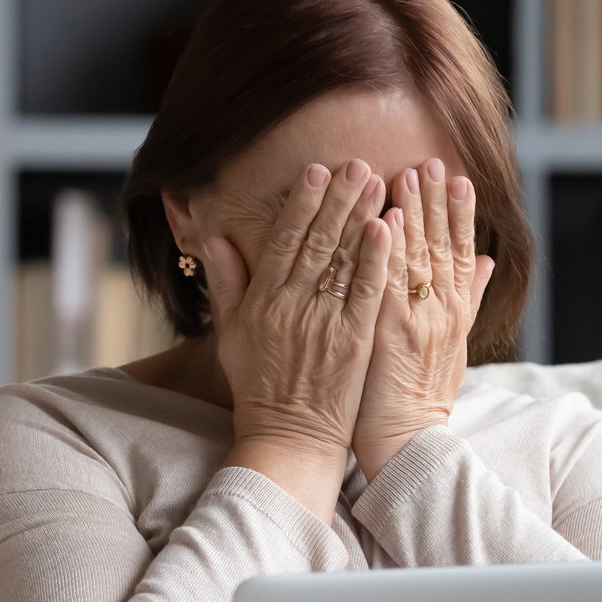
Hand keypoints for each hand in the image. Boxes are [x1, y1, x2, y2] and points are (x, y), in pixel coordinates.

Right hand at [207, 158, 394, 520]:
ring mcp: (324, 323)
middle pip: (318, 241)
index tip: (315, 170)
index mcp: (263, 301)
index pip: (285, 240)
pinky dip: (377, 259)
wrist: (288, 438)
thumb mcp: (232, 335)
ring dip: (361, 216)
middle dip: (338, 198)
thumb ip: (226, 284)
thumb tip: (212, 239)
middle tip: (357, 163)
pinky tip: (389, 228)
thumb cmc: (260, 387)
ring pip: (344, 260)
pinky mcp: (353, 342)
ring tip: (378, 180)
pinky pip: (368, 292)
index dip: (301, 202)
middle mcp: (292, 307)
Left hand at [353, 157, 495, 480]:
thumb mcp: (455, 345)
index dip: (460, 213)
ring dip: (415, 213)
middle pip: (442, 244)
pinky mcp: (390, 331)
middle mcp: (441, 310)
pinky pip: (389, 283)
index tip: (457, 177)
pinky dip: (390, 250)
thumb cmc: (421, 397)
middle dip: (437, 200)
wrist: (407, 440)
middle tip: (432, 161)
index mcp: (455, 311)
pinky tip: (386, 219)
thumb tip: (485, 260)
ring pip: (418, 255)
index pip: (460, 251)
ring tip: (409, 174)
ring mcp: (417, 319)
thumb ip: (469, 299)